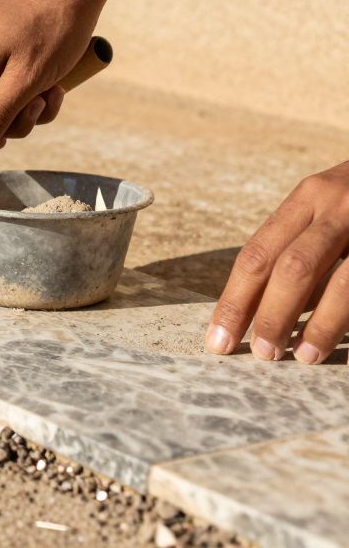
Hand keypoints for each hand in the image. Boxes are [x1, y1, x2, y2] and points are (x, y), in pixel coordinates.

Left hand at [207, 162, 348, 362]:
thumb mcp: (328, 209)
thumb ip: (298, 249)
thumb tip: (261, 311)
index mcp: (308, 197)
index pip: (258, 254)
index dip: (235, 301)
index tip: (218, 339)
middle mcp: (338, 205)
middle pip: (292, 268)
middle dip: (272, 315)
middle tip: (261, 354)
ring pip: (341, 283)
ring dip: (320, 325)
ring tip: (303, 356)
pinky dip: (348, 315)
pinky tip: (338, 340)